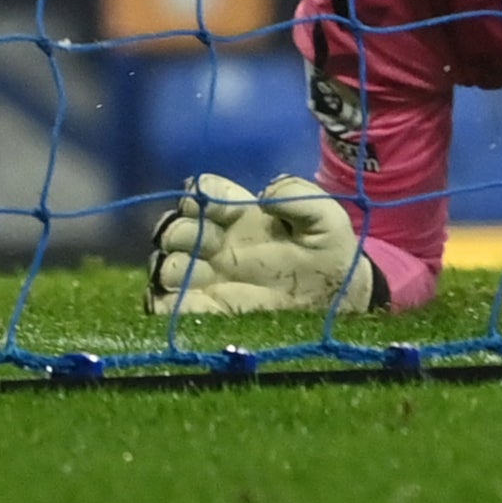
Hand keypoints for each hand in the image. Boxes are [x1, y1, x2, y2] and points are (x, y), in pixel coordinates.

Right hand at [145, 174, 377, 314]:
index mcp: (238, 213)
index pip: (201, 192)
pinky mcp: (208, 310)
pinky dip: (164, 304)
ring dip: (169, 266)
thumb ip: (299, 194)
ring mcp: (209, 277)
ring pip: (162, 264)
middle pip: (172, 227)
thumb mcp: (325, 215)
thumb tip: (263, 196)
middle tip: (209, 246)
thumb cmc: (329, 249)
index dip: (203, 195)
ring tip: (194, 275)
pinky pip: (167, 306)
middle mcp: (216, 241)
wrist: (339, 297)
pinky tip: (180, 304)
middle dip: (180, 231)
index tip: (225, 210)